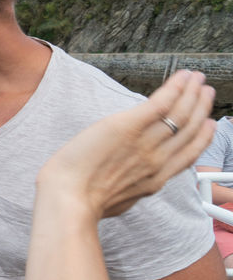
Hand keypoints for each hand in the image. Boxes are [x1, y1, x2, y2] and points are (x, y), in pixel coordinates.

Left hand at [37, 70, 215, 218]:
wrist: (70, 197)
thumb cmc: (82, 202)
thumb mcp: (117, 201)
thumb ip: (129, 189)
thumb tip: (124, 185)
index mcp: (154, 180)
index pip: (189, 154)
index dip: (203, 137)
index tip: (209, 124)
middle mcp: (157, 160)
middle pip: (188, 130)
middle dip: (201, 108)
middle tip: (206, 91)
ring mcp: (145, 142)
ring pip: (179, 114)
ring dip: (191, 92)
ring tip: (196, 79)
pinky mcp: (128, 126)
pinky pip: (160, 104)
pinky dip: (175, 88)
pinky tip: (181, 77)